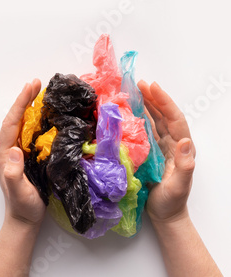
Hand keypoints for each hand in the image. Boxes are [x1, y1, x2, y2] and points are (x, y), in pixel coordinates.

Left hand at [0, 79, 45, 226]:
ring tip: (40, 92)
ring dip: (30, 107)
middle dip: (24, 99)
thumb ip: (13, 173)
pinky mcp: (24, 156)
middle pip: (15, 119)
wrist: (24, 219)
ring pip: (22, 124)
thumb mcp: (19, 192)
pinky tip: (45, 114)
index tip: (30, 87)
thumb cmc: (22, 207)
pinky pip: (29, 133)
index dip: (20, 104)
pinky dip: (36, 120)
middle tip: (37, 83)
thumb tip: (14, 150)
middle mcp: (7, 150)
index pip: (11, 123)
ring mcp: (15, 153)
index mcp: (3, 154)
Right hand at [137, 80, 195, 223]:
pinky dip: (137, 119)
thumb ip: (185, 166)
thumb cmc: (172, 202)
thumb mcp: (179, 186)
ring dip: (145, 105)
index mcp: (181, 148)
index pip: (174, 119)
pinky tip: (128, 112)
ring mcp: (160, 147)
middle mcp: (171, 144)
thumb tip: (186, 142)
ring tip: (133, 91)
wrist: (165, 215)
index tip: (152, 87)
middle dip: (153, 97)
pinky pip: (144, 131)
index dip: (164, 101)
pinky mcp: (150, 152)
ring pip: (153, 120)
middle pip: (163, 115)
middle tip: (139, 83)